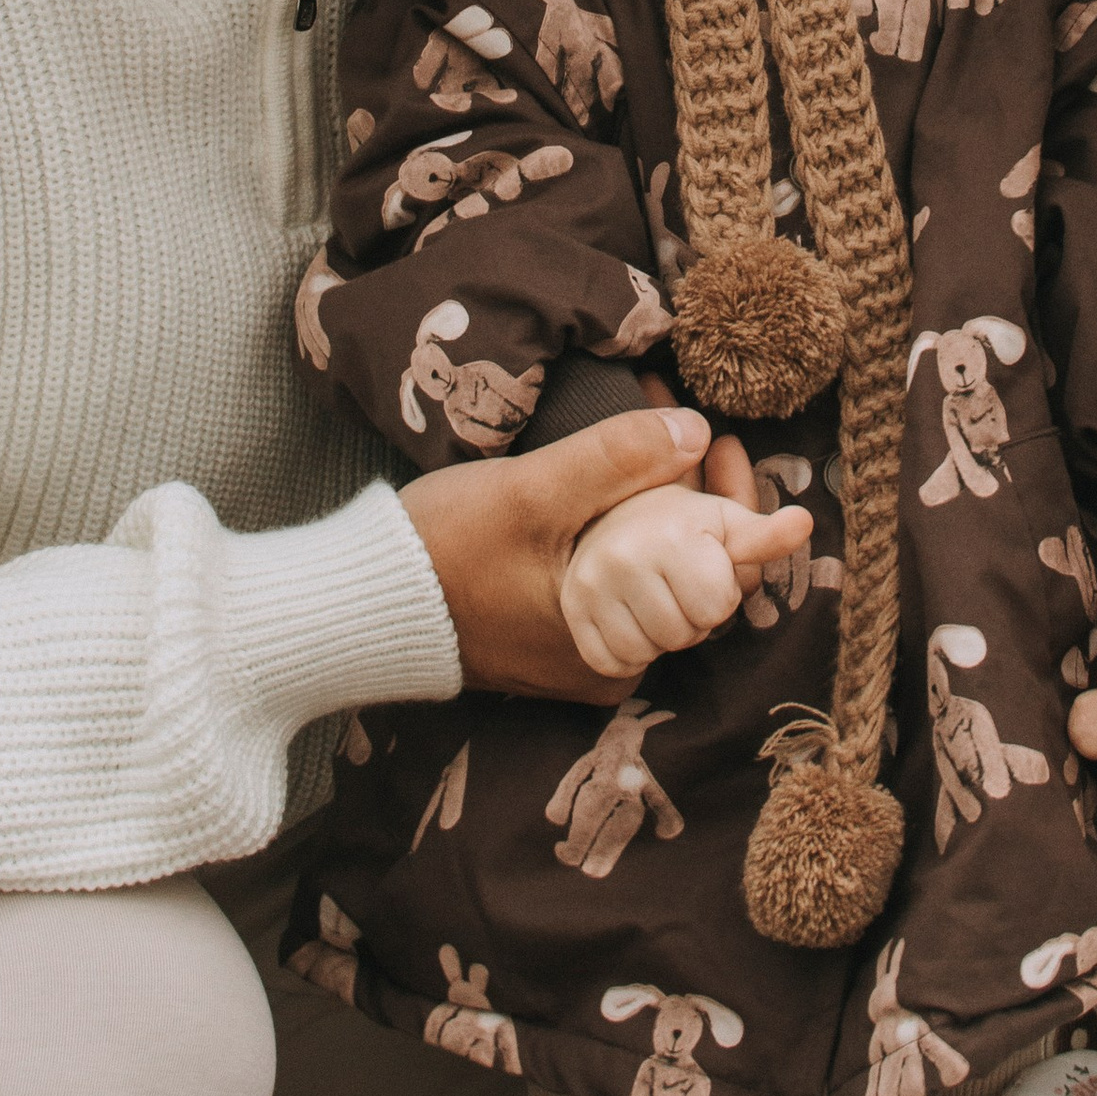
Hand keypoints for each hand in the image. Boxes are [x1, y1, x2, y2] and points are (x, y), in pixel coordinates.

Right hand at [397, 406, 755, 701]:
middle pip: (690, 580)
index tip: (729, 446)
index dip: (738, 509)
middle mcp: (612, 665)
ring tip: (665, 441)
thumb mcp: (532, 492)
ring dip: (663, 510)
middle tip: (700, 434)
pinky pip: (616, 587)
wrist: (359, 601)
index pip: (718, 585)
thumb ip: (615, 459)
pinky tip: (622, 481)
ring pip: (654, 580)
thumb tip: (698, 430)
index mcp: (621, 646)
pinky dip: (626, 534)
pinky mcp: (555, 638)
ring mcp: (582, 653)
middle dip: (701, 499)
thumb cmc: (443, 552)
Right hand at [559, 477, 812, 682]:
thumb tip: (805, 523)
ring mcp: (589, 587)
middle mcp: (623, 557)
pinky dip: (627, 651)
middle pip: (683, 634)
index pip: (716, 606)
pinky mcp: (572, 613)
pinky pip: (613, 663)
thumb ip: (764, 532)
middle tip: (676, 586)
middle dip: (690, 617)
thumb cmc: (678, 524)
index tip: (702, 568)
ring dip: (659, 637)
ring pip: (647, 652)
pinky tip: (630, 618)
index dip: (719, 593)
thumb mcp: (723, 521)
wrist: (606, 517)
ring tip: (654, 600)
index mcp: (670, 533)